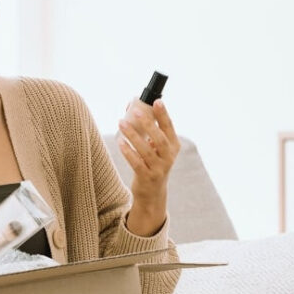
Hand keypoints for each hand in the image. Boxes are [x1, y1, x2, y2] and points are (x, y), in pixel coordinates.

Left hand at [116, 98, 179, 228]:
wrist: (152, 192)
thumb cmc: (152, 162)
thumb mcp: (156, 147)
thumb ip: (148, 129)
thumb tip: (132, 105)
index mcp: (173, 146)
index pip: (169, 127)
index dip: (163, 114)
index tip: (157, 101)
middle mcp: (169, 157)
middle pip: (159, 138)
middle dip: (147, 124)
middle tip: (135, 111)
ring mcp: (159, 168)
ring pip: (146, 150)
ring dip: (132, 135)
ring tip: (121, 123)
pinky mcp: (147, 177)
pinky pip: (137, 163)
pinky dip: (128, 152)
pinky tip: (120, 142)